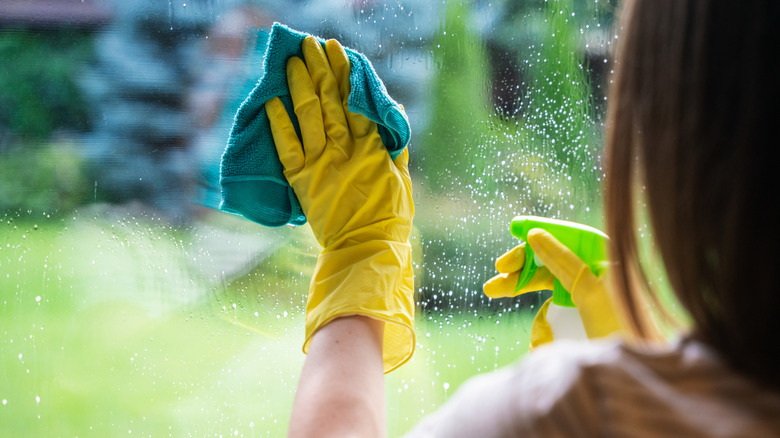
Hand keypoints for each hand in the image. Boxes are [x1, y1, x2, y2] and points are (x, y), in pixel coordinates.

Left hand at [265, 37, 414, 372]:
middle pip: (329, 100)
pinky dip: (278, 124)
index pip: (355, 100)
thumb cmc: (389, 217)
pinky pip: (287, 146)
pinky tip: (271, 102)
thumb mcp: (401, 178)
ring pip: (308, 115)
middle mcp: (344, 148)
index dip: (345, 74)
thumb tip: (388, 111)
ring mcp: (321, 162)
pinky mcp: (302, 180)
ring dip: (299, 85)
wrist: (366, 250)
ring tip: (292, 62)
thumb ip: (393, 145)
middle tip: (310, 44)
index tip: (336, 51)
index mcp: (371, 146)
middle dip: (320, 69)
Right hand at [483, 229, 620, 348]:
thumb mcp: (593, 295)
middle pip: (554, 263)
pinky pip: (554, 318)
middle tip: (498, 275)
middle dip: (524, 267)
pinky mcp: (584, 327)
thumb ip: (565, 264)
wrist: (638, 384)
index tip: (516, 229)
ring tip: (494, 291)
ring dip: (522, 290)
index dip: (543, 234)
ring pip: (548, 288)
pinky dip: (541, 326)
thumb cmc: (627, 337)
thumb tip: (536, 236)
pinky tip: (537, 342)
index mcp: (611, 265)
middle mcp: (600, 280)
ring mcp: (591, 304)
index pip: (570, 239)